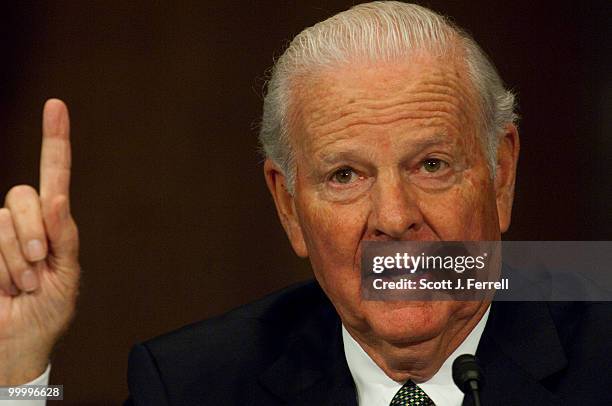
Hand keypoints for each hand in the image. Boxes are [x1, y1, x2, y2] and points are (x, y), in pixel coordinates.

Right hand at [0, 99, 79, 384]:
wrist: (18, 342)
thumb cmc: (49, 311)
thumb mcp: (67, 275)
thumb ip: (63, 235)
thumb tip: (58, 197)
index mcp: (54, 223)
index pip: (54, 174)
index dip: (54, 140)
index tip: (56, 105)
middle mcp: (26, 222)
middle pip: (22, 196)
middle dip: (33, 233)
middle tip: (39, 267)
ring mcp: (0, 235)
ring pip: (3, 222)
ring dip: (15, 260)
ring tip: (23, 284)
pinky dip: (2, 267)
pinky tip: (6, 286)